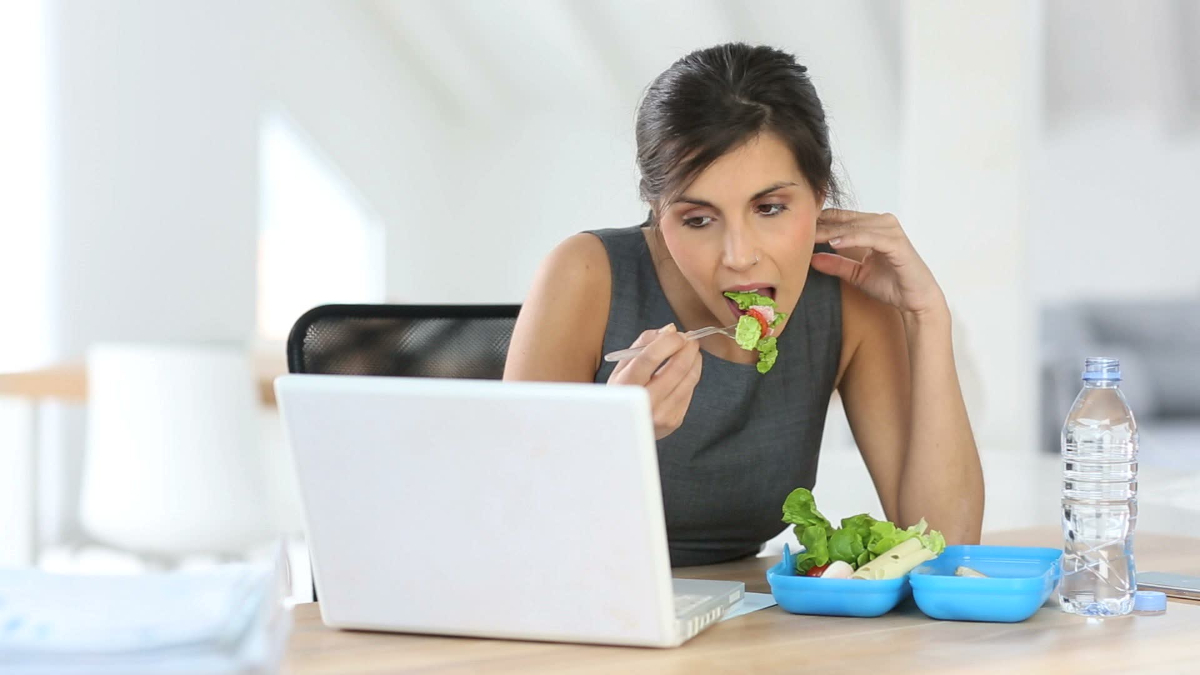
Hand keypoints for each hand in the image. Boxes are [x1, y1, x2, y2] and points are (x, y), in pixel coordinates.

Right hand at [607, 324, 701, 439]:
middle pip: (676, 368)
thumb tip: (670, 329)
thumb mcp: (622, 366)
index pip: (650, 358)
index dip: (669, 342)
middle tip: (690, 339)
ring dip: (695, 360)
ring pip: (689, 379)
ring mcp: (661, 414)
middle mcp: (644, 402)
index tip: (678, 334)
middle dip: (688, 348)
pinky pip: (690, 391)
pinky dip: (691, 376)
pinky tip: (685, 371)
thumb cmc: (623, 390)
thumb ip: (643, 343)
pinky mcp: (674, 420)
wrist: (622, 427)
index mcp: (626, 385)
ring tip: (691, 351)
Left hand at [812, 209, 945, 316]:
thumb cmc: (891, 284)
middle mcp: (882, 224)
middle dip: (822, 224)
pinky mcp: (897, 243)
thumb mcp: (856, 274)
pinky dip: (852, 239)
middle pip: (846, 220)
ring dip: (833, 230)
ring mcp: (891, 232)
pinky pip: (870, 237)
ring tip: (812, 235)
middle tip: (799, 228)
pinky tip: (834, 243)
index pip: (841, 219)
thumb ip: (836, 264)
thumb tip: (811, 259)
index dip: (820, 222)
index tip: (798, 228)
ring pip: (855, 226)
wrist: (915, 300)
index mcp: (872, 227)